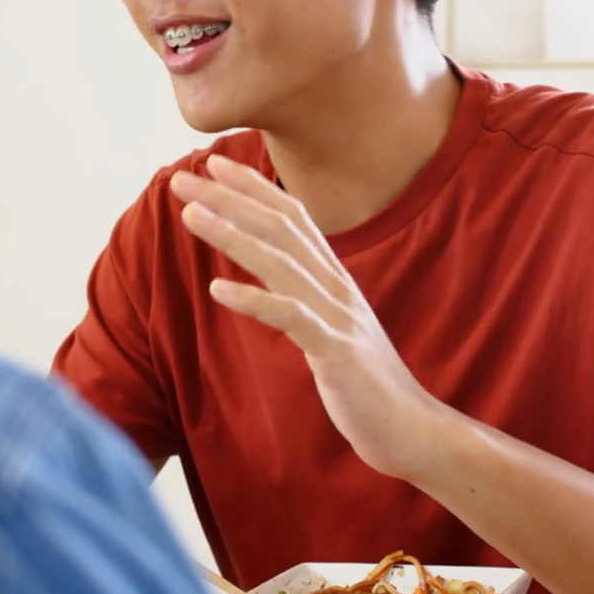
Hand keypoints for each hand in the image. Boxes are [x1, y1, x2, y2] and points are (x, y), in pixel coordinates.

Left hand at [169, 156, 452, 479]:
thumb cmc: (366, 384)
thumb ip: (305, 299)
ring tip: (190, 215)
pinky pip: (291, 319)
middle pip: (279, 229)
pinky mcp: (336, 353)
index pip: (292, 218)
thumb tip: (271, 277)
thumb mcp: (333, 329)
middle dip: (229, 199)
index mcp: (335, 279)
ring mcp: (338, 317)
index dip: (254, 187)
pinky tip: (219, 289)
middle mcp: (337, 287)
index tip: (214, 163)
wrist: (412, 429)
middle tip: (181, 179)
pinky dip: (254, 300)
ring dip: (232, 235)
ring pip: (280, 264)